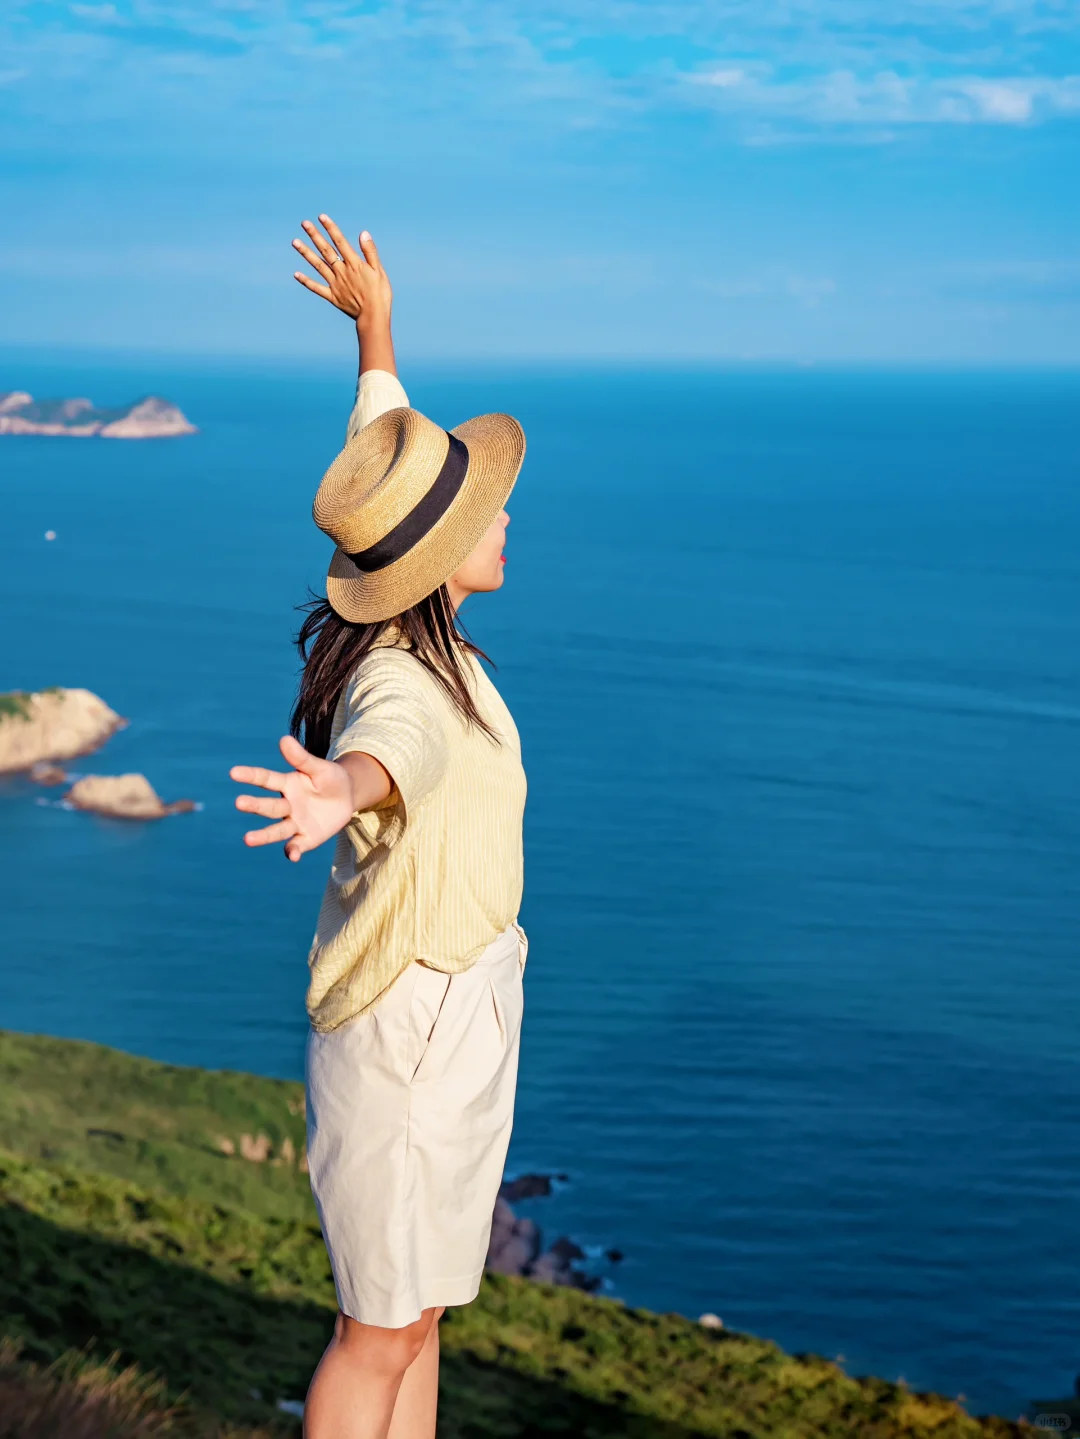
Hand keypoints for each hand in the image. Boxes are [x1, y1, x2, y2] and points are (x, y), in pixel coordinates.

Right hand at [231, 734, 356, 862]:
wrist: (347, 798)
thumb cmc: (330, 778)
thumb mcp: (320, 767)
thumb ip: (302, 758)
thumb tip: (283, 739)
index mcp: (287, 784)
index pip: (265, 779)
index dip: (250, 775)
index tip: (233, 772)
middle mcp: (286, 805)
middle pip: (268, 807)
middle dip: (254, 805)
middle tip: (239, 802)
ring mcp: (294, 823)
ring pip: (277, 830)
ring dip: (263, 836)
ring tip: (247, 839)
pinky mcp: (306, 838)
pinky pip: (297, 846)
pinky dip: (293, 852)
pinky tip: (292, 855)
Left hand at [292, 215, 391, 336]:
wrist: (373, 317)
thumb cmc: (380, 294)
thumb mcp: (379, 271)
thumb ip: (370, 252)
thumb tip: (363, 233)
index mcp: (354, 264)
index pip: (340, 242)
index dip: (331, 228)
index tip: (321, 217)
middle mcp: (342, 272)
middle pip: (326, 250)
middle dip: (315, 236)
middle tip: (304, 223)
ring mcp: (335, 284)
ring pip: (318, 265)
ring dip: (306, 253)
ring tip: (295, 242)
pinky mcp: (332, 296)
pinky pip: (317, 288)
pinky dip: (306, 281)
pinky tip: (296, 274)